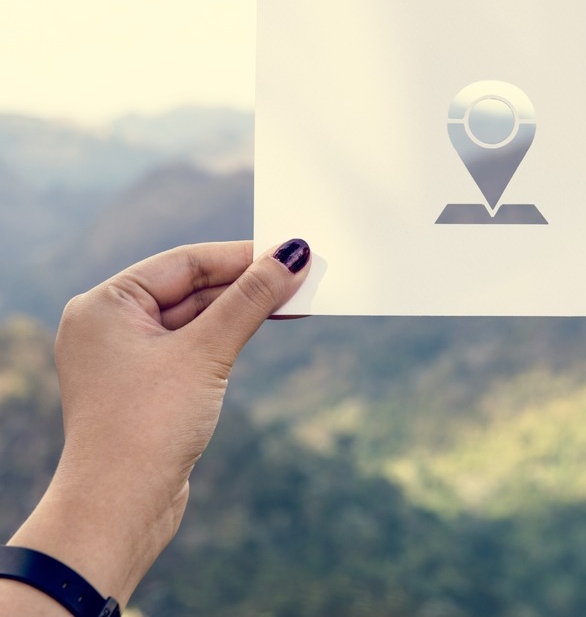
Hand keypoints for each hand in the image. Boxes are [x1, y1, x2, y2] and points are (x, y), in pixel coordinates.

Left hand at [7, 239, 309, 607]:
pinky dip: (229, 336)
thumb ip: (251, 299)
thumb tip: (292, 255)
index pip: (186, 262)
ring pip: (197, 317)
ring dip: (244, 309)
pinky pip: (195, 345)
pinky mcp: (148, 386)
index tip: (292, 252)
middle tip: (302, 276)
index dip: (242, 256)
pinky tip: (264, 327)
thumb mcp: (207, 352)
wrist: (119, 511)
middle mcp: (110, 325)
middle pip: (193, 287)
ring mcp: (128, 356)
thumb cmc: (147, 427)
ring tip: (295, 299)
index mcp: (106, 305)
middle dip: (248, 283)